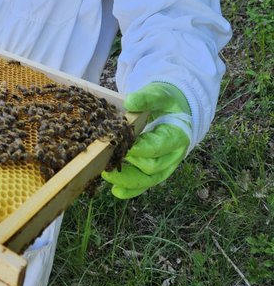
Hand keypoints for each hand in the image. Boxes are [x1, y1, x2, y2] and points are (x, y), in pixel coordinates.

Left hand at [102, 82, 190, 198]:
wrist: (175, 109)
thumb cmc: (167, 102)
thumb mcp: (159, 94)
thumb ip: (146, 98)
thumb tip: (130, 103)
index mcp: (177, 134)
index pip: (159, 146)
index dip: (140, 148)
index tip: (122, 145)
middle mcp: (174, 154)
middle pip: (153, 167)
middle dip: (130, 165)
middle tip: (108, 159)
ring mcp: (166, 165)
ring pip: (148, 179)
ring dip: (128, 181)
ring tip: (107, 176)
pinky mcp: (157, 170)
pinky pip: (145, 183)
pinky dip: (131, 190)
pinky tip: (116, 191)